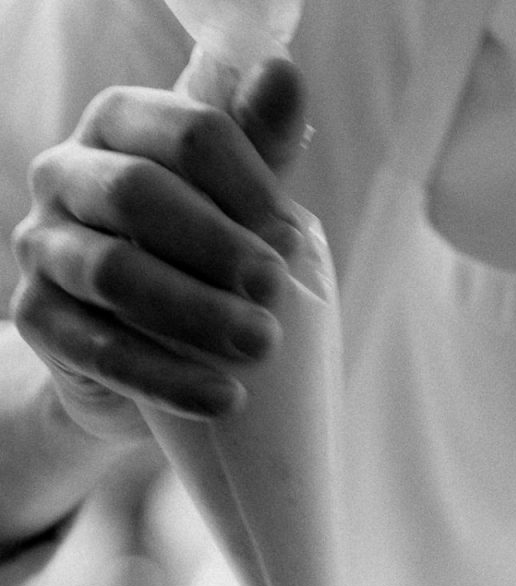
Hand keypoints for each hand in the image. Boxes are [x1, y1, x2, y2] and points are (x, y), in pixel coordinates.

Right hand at [10, 58, 306, 439]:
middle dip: (217, 244)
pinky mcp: (38, 319)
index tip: (291, 238)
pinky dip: (167, 378)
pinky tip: (222, 397)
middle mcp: (67, 174)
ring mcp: (44, 247)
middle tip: (275, 288)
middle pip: (139, 194)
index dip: (245, 182)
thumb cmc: (191, 259)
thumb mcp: (229, 203)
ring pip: (113, 273)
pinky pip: (100, 350)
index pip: (184, 131)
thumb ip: (257, 147)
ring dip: (195, 311)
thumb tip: (285, 73)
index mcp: (119, 125)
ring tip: (260, 344)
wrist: (134, 356)